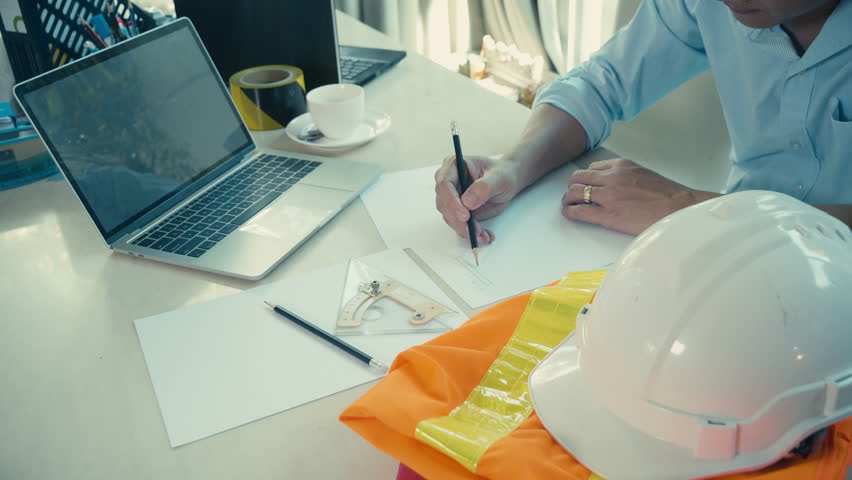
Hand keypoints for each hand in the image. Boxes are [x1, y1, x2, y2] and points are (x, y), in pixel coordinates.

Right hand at [434, 154, 521, 245]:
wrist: (508, 182)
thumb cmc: (503, 173)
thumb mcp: (499, 177)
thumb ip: (484, 187)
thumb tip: (467, 202)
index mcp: (454, 166)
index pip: (444, 184)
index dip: (452, 201)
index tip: (465, 215)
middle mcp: (449, 182)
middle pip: (444, 204)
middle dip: (458, 221)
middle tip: (474, 231)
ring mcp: (452, 198)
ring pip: (450, 218)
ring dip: (465, 230)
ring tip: (483, 235)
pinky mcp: (458, 212)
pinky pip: (460, 226)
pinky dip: (471, 234)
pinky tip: (484, 236)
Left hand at [561, 158, 716, 234]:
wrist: (680, 209)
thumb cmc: (667, 196)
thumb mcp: (643, 174)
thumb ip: (625, 176)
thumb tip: (612, 183)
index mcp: (621, 166)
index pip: (592, 168)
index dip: (585, 178)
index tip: (584, 184)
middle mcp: (611, 177)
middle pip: (578, 178)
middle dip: (573, 187)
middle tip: (572, 196)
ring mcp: (608, 196)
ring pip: (574, 193)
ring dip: (568, 199)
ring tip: (568, 205)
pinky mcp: (607, 216)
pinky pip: (579, 211)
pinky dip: (570, 212)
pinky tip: (570, 214)